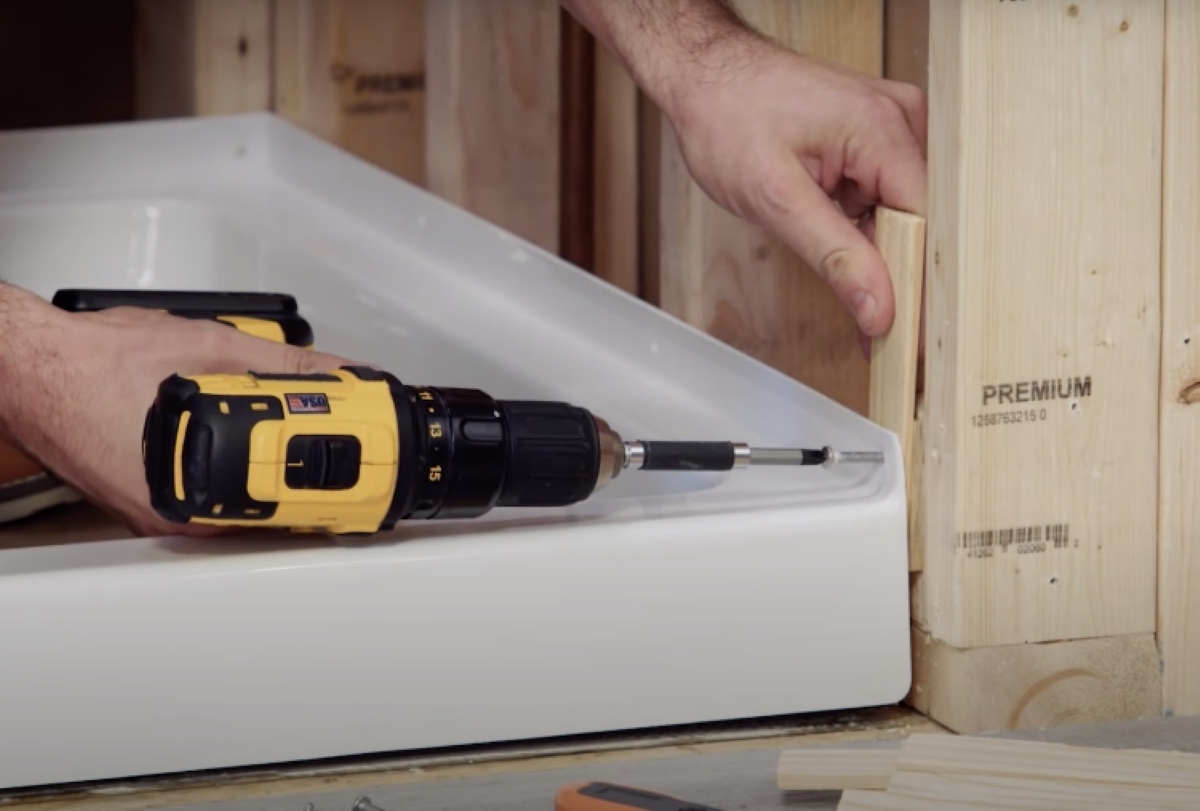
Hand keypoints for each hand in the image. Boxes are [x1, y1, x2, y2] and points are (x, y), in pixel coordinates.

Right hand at [0, 286, 352, 536]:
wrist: (33, 366)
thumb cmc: (96, 362)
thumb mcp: (213, 351)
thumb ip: (285, 366)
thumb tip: (336, 375)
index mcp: (191, 493)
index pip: (286, 505)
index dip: (330, 482)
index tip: (358, 469)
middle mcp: (172, 514)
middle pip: (267, 505)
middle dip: (305, 472)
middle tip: (335, 445)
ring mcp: (156, 511)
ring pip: (237, 499)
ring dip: (270, 468)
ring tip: (295, 436)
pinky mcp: (145, 498)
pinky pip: (205, 489)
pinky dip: (231, 465)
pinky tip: (241, 439)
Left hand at [665, 39, 926, 343]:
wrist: (704, 76)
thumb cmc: (728, 118)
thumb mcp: (776, 199)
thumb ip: (833, 257)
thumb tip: (877, 308)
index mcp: (883, 128)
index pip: (926, 224)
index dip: (916, 285)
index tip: (909, 341)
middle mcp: (900, 120)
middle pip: (921, 221)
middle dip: (897, 276)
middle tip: (881, 336)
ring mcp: (891, 126)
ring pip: (904, 214)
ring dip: (878, 254)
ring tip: (862, 295)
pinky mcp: (875, 138)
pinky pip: (885, 197)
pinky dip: (866, 232)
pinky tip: (847, 254)